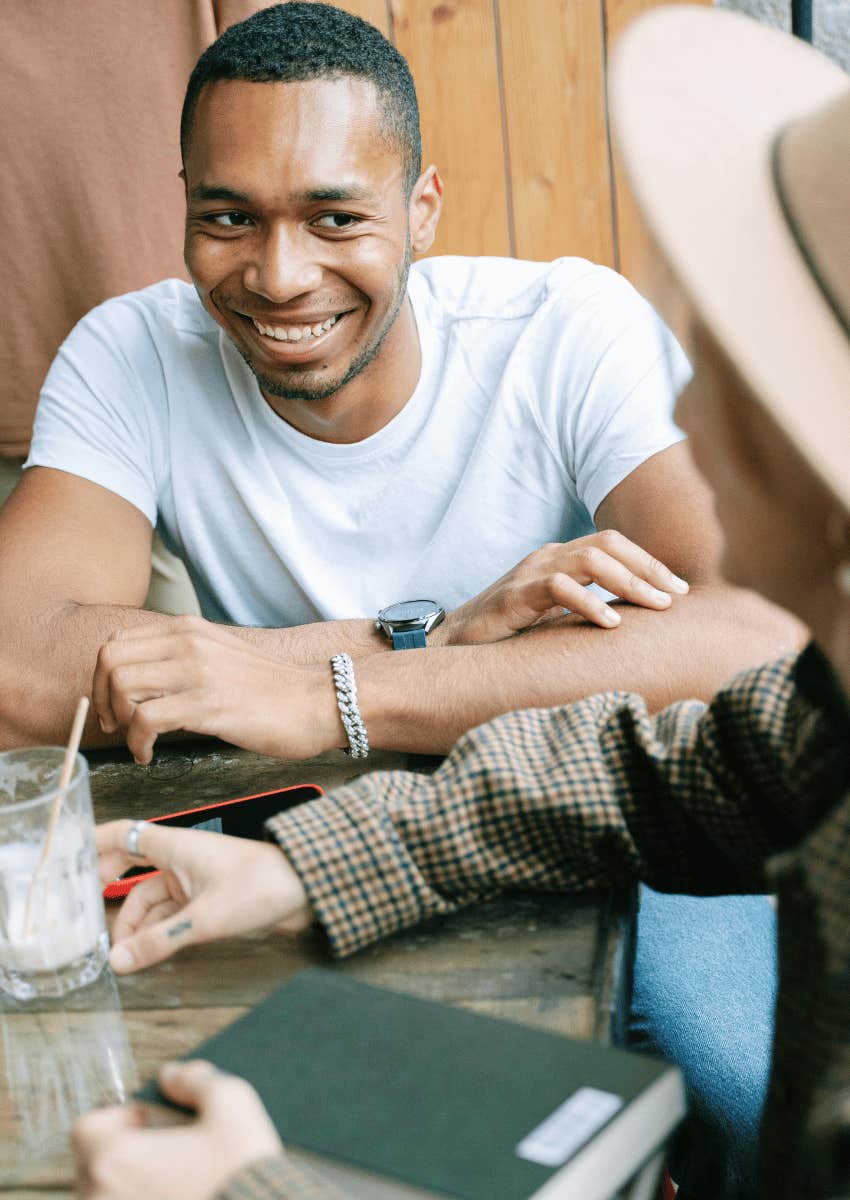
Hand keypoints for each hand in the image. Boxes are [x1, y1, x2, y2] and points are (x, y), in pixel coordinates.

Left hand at [73, 1060, 282, 1199]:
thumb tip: (171, 1076)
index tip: (151, 1122)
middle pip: (93, 1167)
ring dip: (132, 1188)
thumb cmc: (242, 1170)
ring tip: (179, 1184)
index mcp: (115, 1160)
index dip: (117, 1118)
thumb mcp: (230, 1102)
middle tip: (168, 1153)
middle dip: (123, 1154)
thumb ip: (194, 1079)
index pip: (85, 1129)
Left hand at [92, 616, 339, 763]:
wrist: (318, 702)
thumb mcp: (220, 656)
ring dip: (119, 721)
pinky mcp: (208, 704)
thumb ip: (183, 658)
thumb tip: (142, 682)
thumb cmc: (272, 690)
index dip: (103, 677)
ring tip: (138, 741)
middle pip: (110, 660)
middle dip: (101, 699)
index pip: (118, 641)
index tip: (113, 705)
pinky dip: (137, 743)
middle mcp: (188, 641)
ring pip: (122, 685)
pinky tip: (150, 755)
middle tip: (116, 726)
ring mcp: (198, 671)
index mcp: (188, 629)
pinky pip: (146, 720)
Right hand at [97, 818, 312, 972]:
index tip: (63, 859)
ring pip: (149, 903)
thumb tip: (119, 961)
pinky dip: (155, 934)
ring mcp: (193, 881)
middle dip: (108, 902)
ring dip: (134, 927)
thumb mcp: (207, 918)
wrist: (309, 889)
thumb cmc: (264, 885)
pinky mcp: (207, 901)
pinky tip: (143, 954)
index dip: (91, 844)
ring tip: (119, 958)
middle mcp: (180, 860)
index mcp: (175, 846)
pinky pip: (169, 916)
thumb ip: (161, 941)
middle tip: (85, 927)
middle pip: (129, 875)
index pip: (122, 835)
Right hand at [437, 530, 688, 645]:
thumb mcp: (557, 619)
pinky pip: (558, 588)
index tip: (681, 590)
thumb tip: (637, 627)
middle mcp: (548, 557)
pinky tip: (611, 623)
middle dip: (649, 567)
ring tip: (657, 605)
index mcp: (560, 559)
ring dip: (629, 581)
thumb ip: (589, 613)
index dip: (650, 563)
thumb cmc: (509, 636)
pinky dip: (589, 603)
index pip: (614, 545)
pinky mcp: (514, 595)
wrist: (454, 646)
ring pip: (590, 559)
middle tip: (678, 595)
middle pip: (609, 544)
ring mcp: (530, 572)